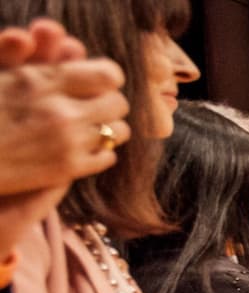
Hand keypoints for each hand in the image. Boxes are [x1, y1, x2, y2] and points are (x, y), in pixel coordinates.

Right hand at [0, 22, 128, 255]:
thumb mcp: (4, 76)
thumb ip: (37, 64)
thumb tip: (72, 48)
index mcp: (43, 80)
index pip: (107, 74)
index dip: (107, 79)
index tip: (99, 85)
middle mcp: (60, 110)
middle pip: (118, 103)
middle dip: (108, 104)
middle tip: (95, 109)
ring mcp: (66, 141)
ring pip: (117, 131)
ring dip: (107, 129)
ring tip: (91, 129)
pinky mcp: (67, 168)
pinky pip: (107, 156)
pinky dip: (100, 152)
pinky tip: (83, 150)